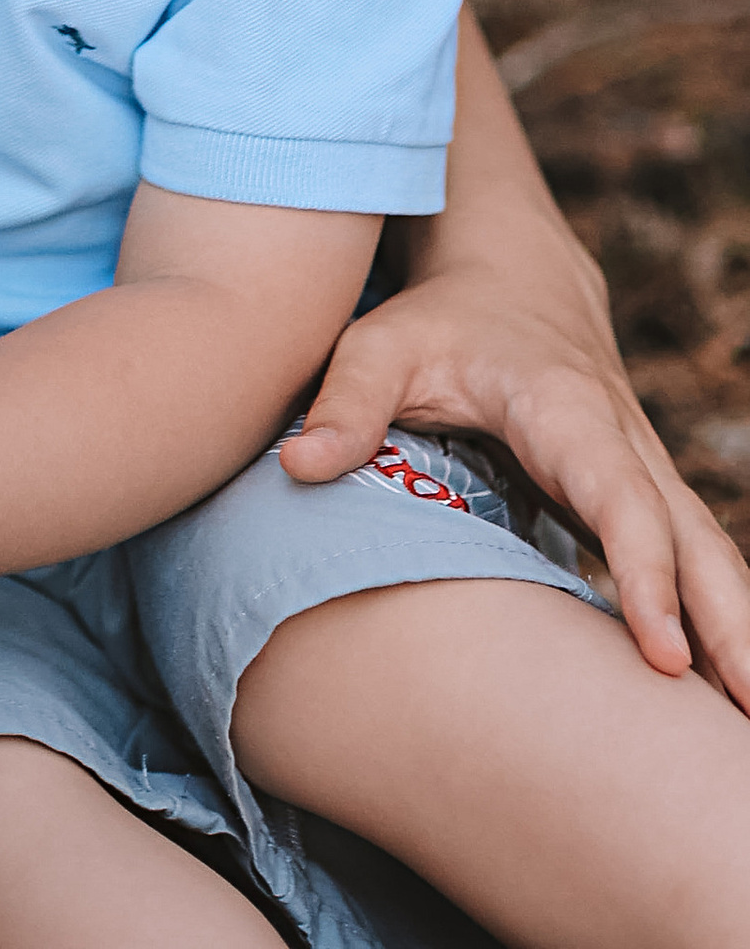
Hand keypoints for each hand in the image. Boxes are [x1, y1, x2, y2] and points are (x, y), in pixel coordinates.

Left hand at [284, 243, 749, 706]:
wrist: (513, 277)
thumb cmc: (442, 318)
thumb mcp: (382, 342)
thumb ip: (344, 400)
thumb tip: (298, 467)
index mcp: (569, 412)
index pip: (621, 497)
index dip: (645, 572)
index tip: (662, 650)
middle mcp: (624, 446)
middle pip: (693, 540)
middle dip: (728, 625)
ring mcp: (642, 475)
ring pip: (708, 557)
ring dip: (738, 636)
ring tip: (748, 726)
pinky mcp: (640, 501)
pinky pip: (692, 566)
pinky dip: (717, 625)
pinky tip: (721, 697)